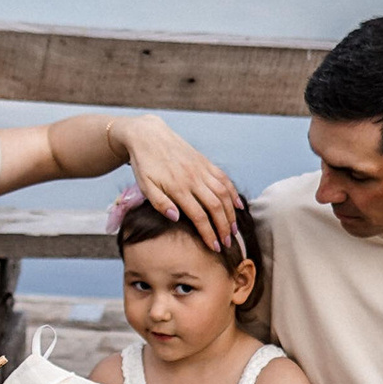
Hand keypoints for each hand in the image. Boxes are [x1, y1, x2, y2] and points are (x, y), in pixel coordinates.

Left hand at [114, 113, 243, 252]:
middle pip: (215, 207)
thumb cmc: (144, 164)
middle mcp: (193, 178)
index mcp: (177, 188)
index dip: (208, 234)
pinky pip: (224, 179)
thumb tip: (176, 219)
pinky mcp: (205, 162)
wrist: (148, 135)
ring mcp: (201, 169)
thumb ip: (159, 203)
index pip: (199, 216)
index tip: (214, 247)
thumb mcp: (145, 186)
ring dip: (231, 213)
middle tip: (228, 243)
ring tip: (234, 229)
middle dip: (224, 227)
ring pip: (223, 194)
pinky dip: (233, 193)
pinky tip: (238, 206)